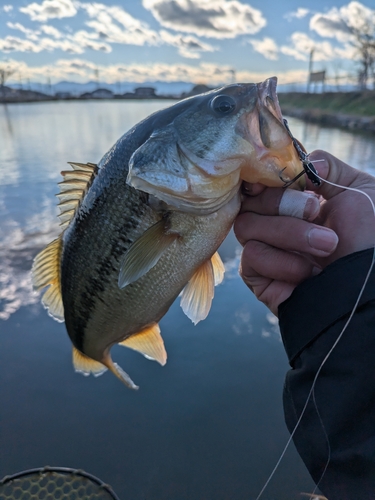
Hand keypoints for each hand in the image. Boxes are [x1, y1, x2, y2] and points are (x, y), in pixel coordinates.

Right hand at [234, 150, 374, 315]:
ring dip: (289, 234)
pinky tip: (307, 271)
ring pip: (247, 227)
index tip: (270, 178)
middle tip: (315, 213)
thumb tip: (302, 163)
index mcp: (293, 202)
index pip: (259, 183)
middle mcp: (275, 224)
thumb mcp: (359, 190)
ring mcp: (265, 249)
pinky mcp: (258, 276)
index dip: (260, 178)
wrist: (367, 286)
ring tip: (327, 246)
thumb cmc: (368, 238)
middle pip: (249, 202)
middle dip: (282, 205)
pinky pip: (251, 257)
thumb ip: (327, 167)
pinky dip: (281, 261)